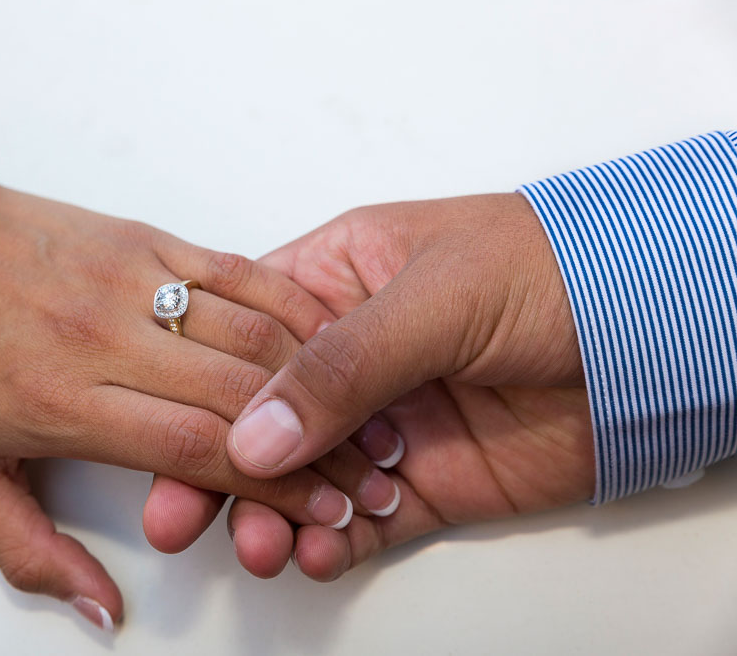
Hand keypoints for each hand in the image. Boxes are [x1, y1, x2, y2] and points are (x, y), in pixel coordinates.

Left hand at [0, 179, 396, 626]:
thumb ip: (30, 552)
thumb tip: (100, 613)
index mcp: (65, 400)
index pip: (196, 453)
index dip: (274, 490)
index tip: (326, 515)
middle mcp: (107, 336)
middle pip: (240, 399)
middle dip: (322, 447)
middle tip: (371, 478)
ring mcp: (133, 279)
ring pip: (250, 332)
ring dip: (321, 380)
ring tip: (373, 417)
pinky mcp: (146, 237)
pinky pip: (237, 269)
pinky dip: (291, 304)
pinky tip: (329, 335)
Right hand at [145, 193, 594, 579]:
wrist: (658, 331)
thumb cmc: (554, 269)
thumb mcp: (435, 297)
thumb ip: (341, 364)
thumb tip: (254, 433)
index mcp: (335, 283)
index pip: (242, 340)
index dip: (198, 390)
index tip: (166, 438)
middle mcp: (350, 356)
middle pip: (258, 419)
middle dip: (217, 468)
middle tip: (182, 516)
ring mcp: (384, 423)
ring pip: (301, 479)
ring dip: (272, 515)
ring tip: (263, 544)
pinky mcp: (423, 482)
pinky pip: (360, 522)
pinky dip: (332, 544)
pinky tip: (317, 555)